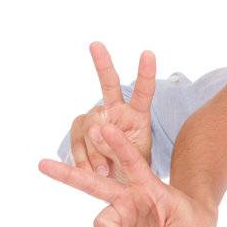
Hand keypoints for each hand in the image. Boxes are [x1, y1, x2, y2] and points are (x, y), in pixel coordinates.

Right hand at [39, 121, 217, 226]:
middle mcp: (129, 196)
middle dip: (67, 174)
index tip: (104, 127)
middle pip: (93, 184)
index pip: (132, 162)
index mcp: (148, 185)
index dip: (118, 146)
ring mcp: (121, 213)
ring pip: (103, 225)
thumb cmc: (193, 225)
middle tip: (41, 164)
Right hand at [67, 43, 154, 178]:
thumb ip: (116, 146)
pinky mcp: (81, 130)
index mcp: (137, 115)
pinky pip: (77, 141)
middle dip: (103, 64)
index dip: (146, 74)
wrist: (118, 182)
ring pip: (90, 127)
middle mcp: (116, 110)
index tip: (148, 53)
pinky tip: (90, 170)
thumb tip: (95, 128)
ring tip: (105, 171)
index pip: (144, 93)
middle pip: (109, 84)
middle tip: (96, 44)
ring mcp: (96, 118)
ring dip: (96, 152)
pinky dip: (83, 159)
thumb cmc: (132, 167)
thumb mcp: (133, 160)